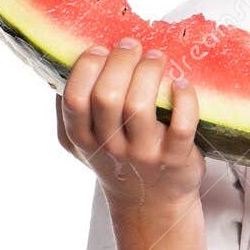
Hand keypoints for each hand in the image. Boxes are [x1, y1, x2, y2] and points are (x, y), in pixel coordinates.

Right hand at [56, 39, 204, 214]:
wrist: (151, 203)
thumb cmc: (117, 160)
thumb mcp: (84, 143)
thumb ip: (71, 111)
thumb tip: (65, 62)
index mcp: (83, 139)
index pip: (75, 99)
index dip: (87, 68)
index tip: (100, 49)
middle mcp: (110, 148)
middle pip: (107, 97)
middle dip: (120, 62)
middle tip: (132, 46)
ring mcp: (143, 155)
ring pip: (140, 107)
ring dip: (150, 72)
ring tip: (156, 57)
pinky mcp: (175, 159)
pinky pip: (181, 125)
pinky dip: (184, 100)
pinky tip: (181, 84)